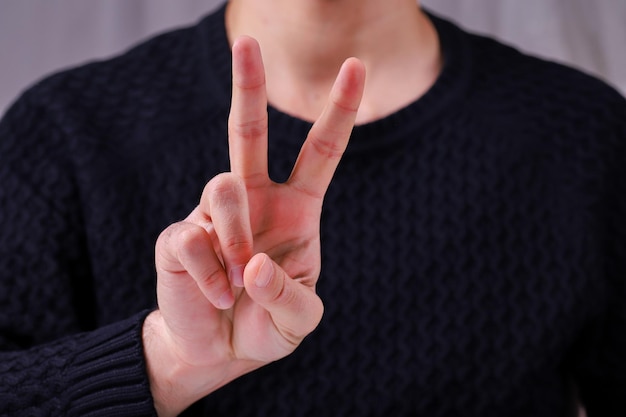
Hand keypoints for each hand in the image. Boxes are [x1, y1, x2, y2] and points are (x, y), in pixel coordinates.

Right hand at [143, 36, 364, 415]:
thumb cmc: (263, 327)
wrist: (215, 352)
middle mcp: (255, 201)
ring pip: (223, 190)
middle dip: (247, 85)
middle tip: (246, 41)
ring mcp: (212, 214)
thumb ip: (289, 295)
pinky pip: (194, 242)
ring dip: (235, 242)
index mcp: (296, 209)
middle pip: (247, 131)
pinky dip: (211, 281)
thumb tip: (251, 262)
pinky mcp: (178, 236)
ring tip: (236, 284)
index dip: (338, 110)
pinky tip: (214, 295)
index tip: (355, 66)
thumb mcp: (298, 319)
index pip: (320, 151)